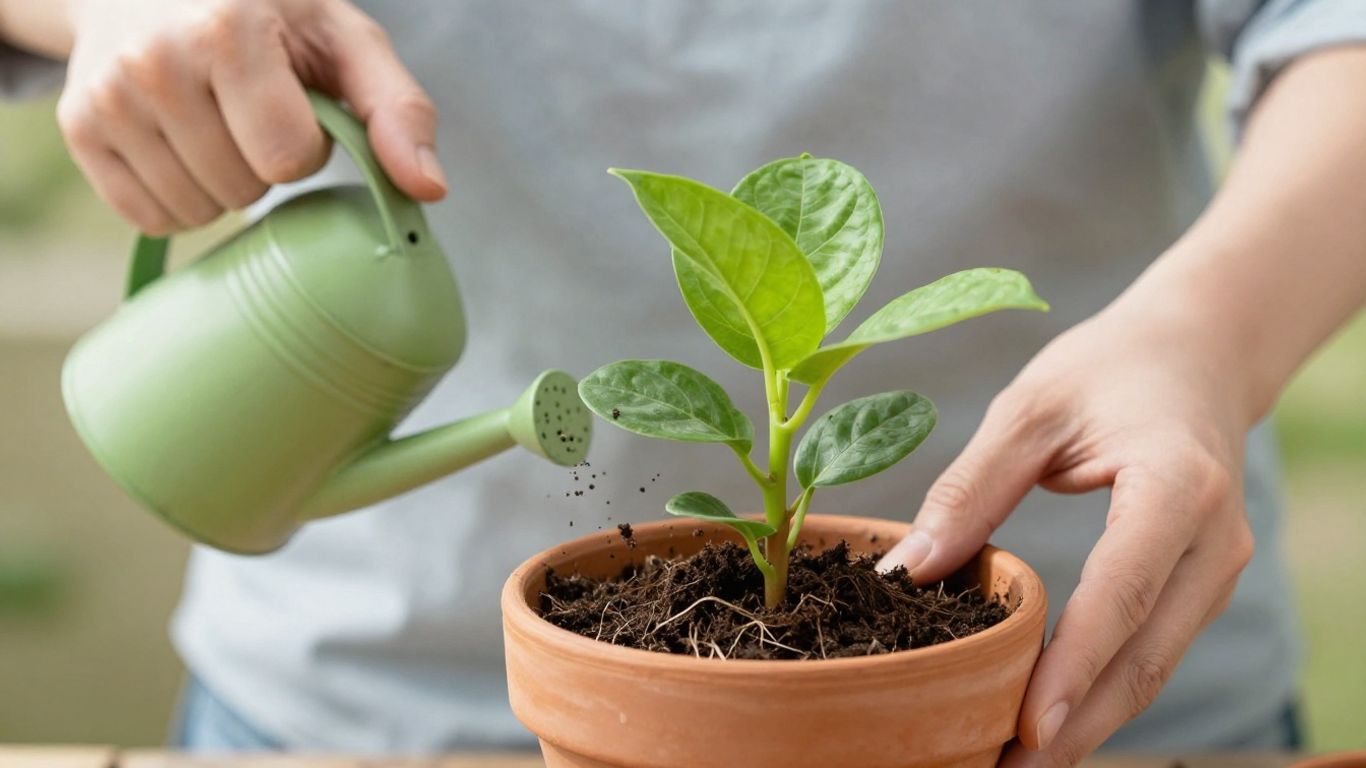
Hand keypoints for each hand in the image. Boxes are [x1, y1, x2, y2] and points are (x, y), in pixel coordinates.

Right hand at [57, 0, 445, 234]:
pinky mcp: (79, 129)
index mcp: (227, 31)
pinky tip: (182, 143)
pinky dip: (179, 197)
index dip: (306, 145)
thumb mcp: (344, 40)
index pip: (289, 158)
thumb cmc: (270, 15)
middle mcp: (154, 62)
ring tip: (218, 122)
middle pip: (243, 189)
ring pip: (197, 210)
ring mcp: (107, 98)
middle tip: (251, 110)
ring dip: (224, 184)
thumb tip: (430, 190)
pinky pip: (150, 218)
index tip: (295, 104)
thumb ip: (398, 111)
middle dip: (263, 164)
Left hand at [878, 294, 1255, 765]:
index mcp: (1176, 486)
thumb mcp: (1031, 408)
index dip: (1074, 667)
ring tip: (1016, 763)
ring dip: (1090, 723)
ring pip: (1154, 668)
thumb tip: (905, 574)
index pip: (1123, 592)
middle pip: (1146, 656)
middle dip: (1078, 726)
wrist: (1197, 352)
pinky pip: (1153, 651)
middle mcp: (1214, 540)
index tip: (1026, 728)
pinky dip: (1103, 692)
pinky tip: (1050, 721)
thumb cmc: (1108, 370)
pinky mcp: (1202, 584)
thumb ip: (971, 489)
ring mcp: (1218, 570)